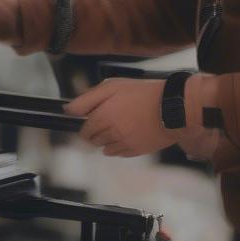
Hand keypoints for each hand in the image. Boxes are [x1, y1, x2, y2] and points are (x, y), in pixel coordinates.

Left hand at [64, 78, 179, 156]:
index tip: (92, 119)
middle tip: (107, 120)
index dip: (86, 125)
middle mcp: (110, 134)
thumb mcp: (112, 86)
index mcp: (103, 116)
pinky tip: (126, 135)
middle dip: (95, 133)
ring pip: (105, 149)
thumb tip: (68, 110)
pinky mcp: (136, 152)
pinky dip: (118, 147)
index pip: (84, 130)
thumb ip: (87, 99)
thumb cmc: (142, 93)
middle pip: (93, 141)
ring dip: (106, 140)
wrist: (171, 107)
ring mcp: (123, 145)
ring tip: (119, 127)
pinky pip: (119, 154)